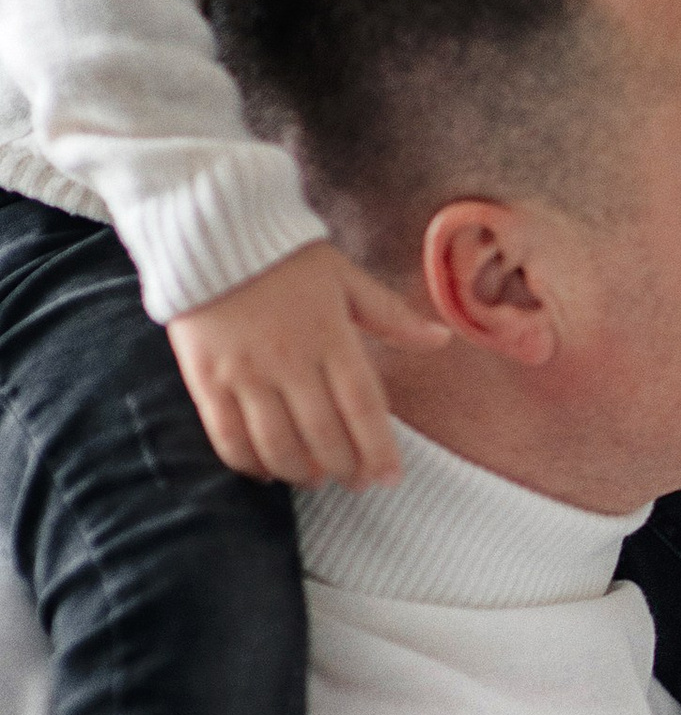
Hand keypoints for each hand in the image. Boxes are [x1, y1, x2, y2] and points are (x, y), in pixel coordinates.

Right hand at [167, 240, 447, 489]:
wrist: (211, 233)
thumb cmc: (286, 258)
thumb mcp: (347, 278)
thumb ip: (391, 315)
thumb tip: (440, 339)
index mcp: (330, 337)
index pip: (363, 408)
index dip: (379, 450)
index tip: (389, 478)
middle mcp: (289, 361)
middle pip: (323, 436)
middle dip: (344, 468)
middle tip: (354, 481)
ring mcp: (245, 374)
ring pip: (278, 445)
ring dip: (300, 472)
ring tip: (314, 478)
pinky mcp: (207, 381)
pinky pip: (229, 438)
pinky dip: (250, 464)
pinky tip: (267, 470)